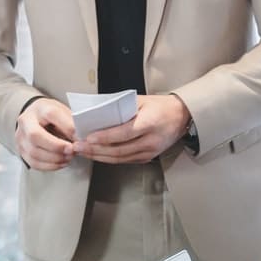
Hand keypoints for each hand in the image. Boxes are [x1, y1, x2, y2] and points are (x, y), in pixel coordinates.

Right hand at [15, 97, 76, 170]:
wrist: (37, 119)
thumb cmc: (52, 117)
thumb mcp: (63, 113)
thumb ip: (71, 124)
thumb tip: (79, 139)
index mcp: (39, 108)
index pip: (50, 115)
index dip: (66, 127)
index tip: (78, 137)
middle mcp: (26, 122)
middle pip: (35, 136)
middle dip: (56, 146)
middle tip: (71, 150)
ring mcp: (20, 137)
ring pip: (34, 152)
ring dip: (54, 158)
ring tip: (68, 157)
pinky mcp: (21, 150)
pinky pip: (33, 162)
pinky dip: (49, 166)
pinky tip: (60, 163)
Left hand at [74, 94, 189, 163]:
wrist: (182, 117)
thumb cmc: (160, 106)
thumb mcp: (141, 100)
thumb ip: (120, 107)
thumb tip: (96, 113)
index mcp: (149, 123)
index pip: (124, 133)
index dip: (105, 137)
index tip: (88, 137)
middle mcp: (151, 140)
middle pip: (118, 150)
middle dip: (95, 149)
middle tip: (79, 146)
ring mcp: (150, 152)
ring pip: (120, 158)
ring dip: (99, 156)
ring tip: (83, 151)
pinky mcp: (147, 158)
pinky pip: (124, 161)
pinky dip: (108, 159)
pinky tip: (96, 154)